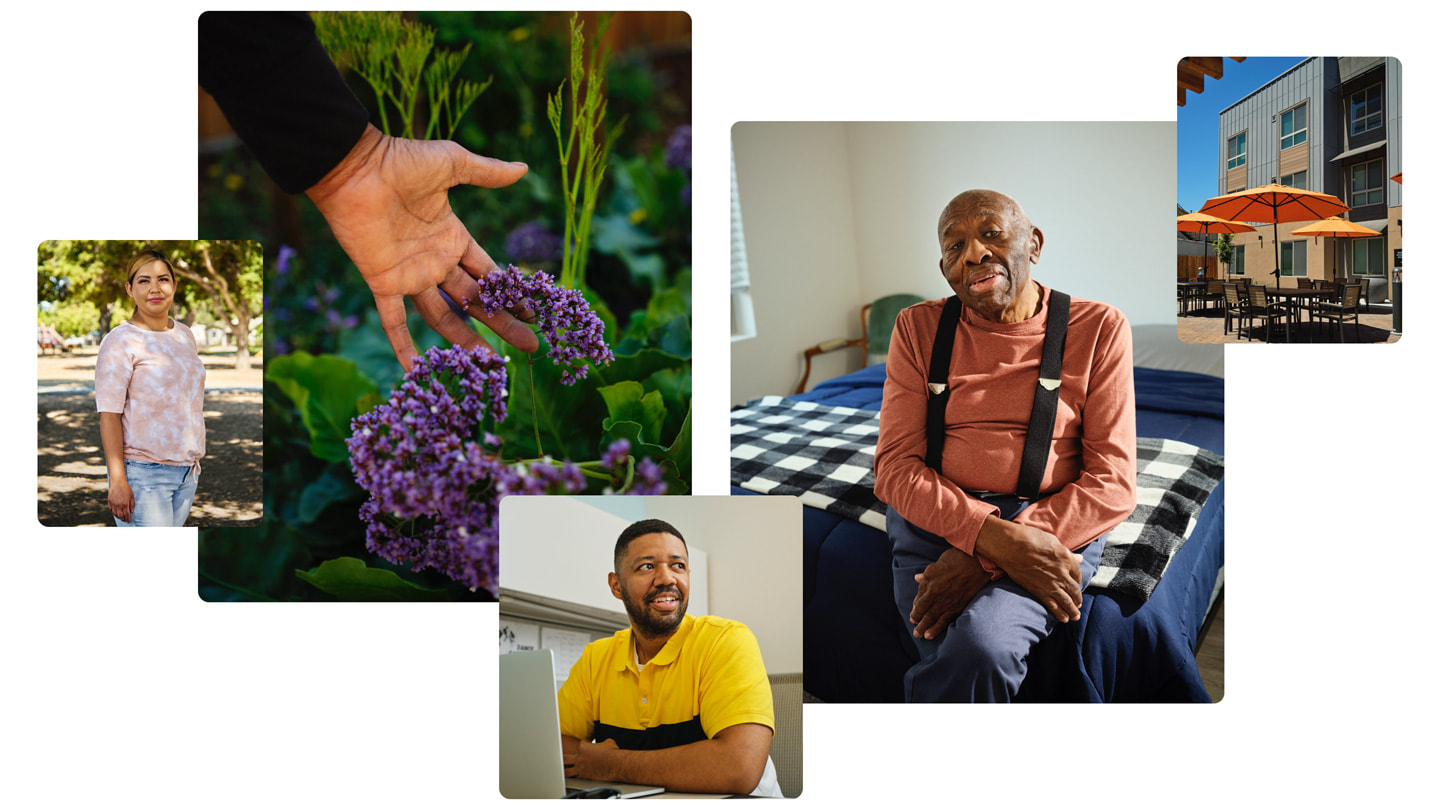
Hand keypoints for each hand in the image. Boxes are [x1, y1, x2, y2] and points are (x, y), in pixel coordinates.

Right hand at [108, 478, 133, 522]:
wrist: (118, 482)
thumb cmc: (126, 488)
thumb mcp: (132, 496)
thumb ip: (132, 504)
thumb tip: (131, 511)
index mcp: (125, 503)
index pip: (126, 514)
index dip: (127, 519)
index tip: (128, 521)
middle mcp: (118, 504)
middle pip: (120, 515)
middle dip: (123, 519)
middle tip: (125, 520)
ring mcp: (113, 503)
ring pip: (115, 513)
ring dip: (118, 516)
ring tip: (121, 517)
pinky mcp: (109, 501)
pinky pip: (111, 509)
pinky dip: (113, 512)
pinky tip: (116, 512)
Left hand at [305, 124, 540, 370]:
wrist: (354, 168)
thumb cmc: (402, 161)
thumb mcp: (452, 163)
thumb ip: (487, 173)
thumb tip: (524, 169)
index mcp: (453, 237)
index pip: (488, 273)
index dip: (511, 294)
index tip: (532, 313)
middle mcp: (435, 261)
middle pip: (475, 301)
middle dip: (502, 323)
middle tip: (530, 346)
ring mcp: (411, 275)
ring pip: (443, 317)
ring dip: (466, 340)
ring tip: (490, 365)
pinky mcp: (384, 283)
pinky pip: (393, 321)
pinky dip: (403, 346)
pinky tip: (417, 372)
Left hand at [564, 737, 619, 781]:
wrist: (615, 764)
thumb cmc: (612, 753)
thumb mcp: (608, 742)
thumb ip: (603, 743)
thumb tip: (605, 744)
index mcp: (583, 747)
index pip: (580, 744)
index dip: (584, 745)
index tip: (587, 747)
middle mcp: (579, 758)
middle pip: (565, 758)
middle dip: (565, 758)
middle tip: (565, 759)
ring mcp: (580, 768)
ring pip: (567, 771)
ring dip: (565, 770)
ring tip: (564, 771)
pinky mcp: (584, 777)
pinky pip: (575, 778)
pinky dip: (575, 777)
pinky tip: (575, 778)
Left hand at [910, 547, 988, 639]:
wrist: (978, 562)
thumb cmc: (958, 558)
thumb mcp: (938, 562)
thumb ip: (927, 574)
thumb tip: (917, 578)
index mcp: (930, 582)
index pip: (919, 600)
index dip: (916, 610)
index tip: (913, 616)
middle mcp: (936, 593)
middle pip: (924, 611)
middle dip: (918, 621)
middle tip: (915, 631)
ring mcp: (948, 601)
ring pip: (933, 618)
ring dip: (925, 628)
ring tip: (920, 635)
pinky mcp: (959, 605)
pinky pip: (946, 619)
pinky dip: (938, 628)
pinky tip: (932, 634)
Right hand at [974, 516, 1082, 622]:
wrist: (1010, 546)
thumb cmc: (1029, 538)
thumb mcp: (1052, 541)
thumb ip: (1066, 553)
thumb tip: (1078, 558)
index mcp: (1066, 559)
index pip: (1077, 573)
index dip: (1077, 580)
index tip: (1075, 583)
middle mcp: (1062, 574)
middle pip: (1074, 590)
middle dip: (1077, 598)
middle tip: (1079, 604)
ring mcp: (1051, 584)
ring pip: (1066, 601)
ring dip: (1072, 610)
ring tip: (1075, 616)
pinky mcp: (1039, 591)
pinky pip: (1053, 605)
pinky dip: (1060, 613)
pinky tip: (1064, 618)